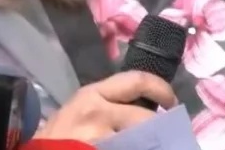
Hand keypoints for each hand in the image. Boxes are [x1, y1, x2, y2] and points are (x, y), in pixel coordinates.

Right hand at [33, 71, 176, 142]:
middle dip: (160, 129)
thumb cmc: (53, 140)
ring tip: (153, 144)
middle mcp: (98, 112)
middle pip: (145, 117)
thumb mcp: (76, 113)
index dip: (161, 89)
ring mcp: (100, 138)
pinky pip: (130, 148)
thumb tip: (141, 111)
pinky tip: (139, 149)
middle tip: (165, 136)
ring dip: (151, 144)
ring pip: (141, 140)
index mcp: (91, 94)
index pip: (136, 80)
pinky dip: (138, 148)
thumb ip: (106, 107)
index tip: (171, 102)